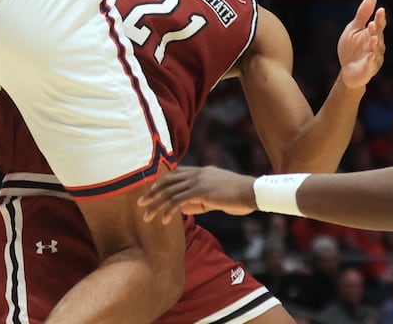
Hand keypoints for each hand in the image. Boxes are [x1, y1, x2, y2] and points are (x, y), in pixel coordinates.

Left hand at [138, 166, 257, 223]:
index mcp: (201, 171)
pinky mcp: (201, 191)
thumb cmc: (238, 196)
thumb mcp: (216, 197)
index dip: (161, 182)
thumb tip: (184, 208)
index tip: (151, 192)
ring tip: (146, 216)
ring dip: (156, 204)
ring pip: (170, 191)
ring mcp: (198, 181)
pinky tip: (164, 220)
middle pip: (168, 181)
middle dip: (152, 193)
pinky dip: (169, 210)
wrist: (251, 192)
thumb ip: (200, 200)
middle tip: (141, 203)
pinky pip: (179, 200)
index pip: (175, 174)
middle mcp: (197, 173)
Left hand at [337, 0, 386, 88]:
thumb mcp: (354, 29)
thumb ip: (362, 14)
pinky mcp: (369, 69)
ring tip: (373, 39)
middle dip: (376, 31)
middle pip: (379, 37)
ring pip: (377, 51)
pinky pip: (371, 65)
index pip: (379, 25)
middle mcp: (377, 46)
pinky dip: (371, 61)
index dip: (380, 18)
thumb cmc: (352, 48)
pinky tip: (370, 56)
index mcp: (373, 34)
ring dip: (375, 45)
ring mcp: (374, 58)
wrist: (347, 69)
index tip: (380, 10)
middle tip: (372, 24)